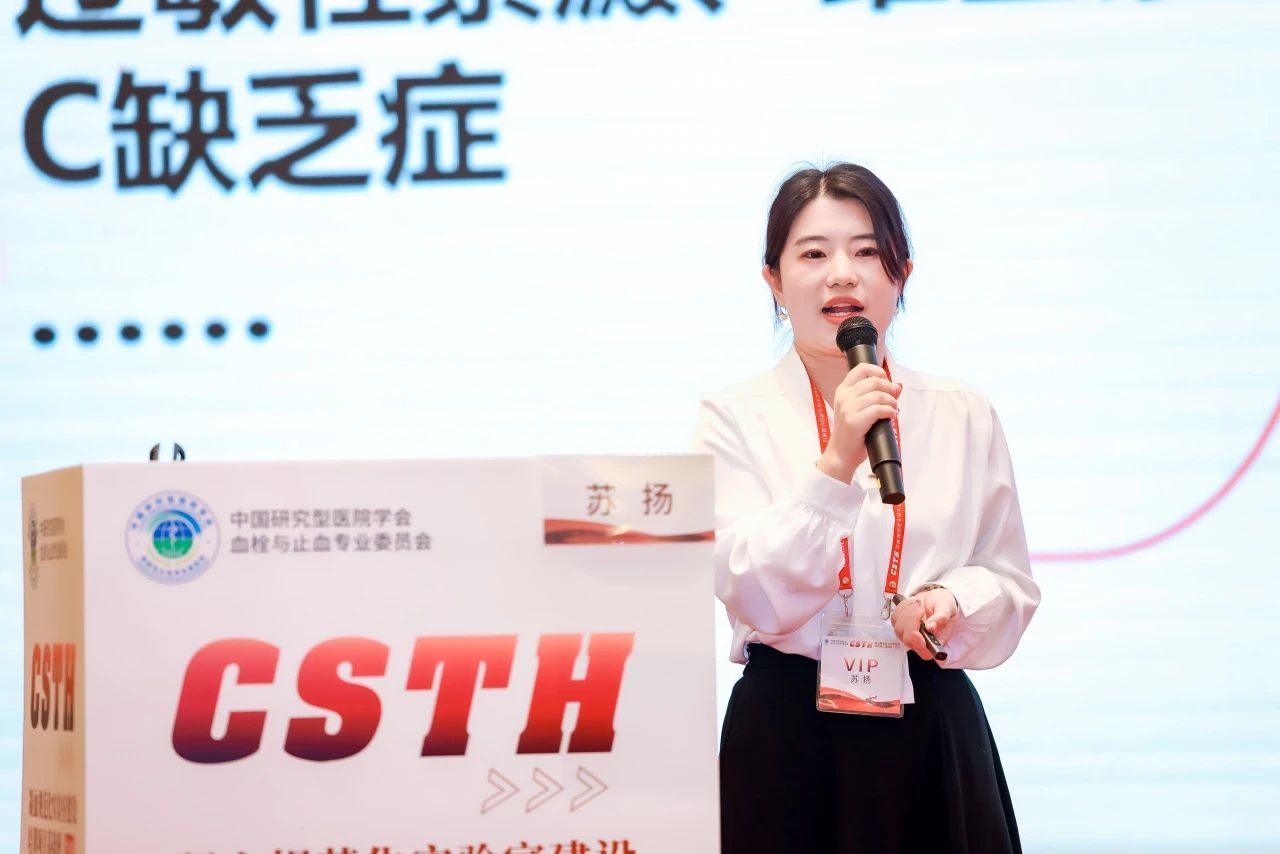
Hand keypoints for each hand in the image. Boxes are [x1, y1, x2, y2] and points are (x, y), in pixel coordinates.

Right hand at [816, 363, 901, 483]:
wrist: (841, 454)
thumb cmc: (853, 432)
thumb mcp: (862, 409)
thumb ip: (878, 395)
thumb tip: (898, 385)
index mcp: (843, 390)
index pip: (862, 368)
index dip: (879, 372)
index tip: (887, 382)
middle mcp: (843, 396)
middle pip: (874, 381)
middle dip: (890, 389)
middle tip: (894, 399)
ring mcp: (847, 408)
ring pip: (878, 395)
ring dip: (892, 402)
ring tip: (893, 409)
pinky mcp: (854, 421)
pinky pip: (879, 409)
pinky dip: (890, 411)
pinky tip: (891, 416)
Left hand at [890, 587, 958, 660]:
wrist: (934, 598)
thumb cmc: (943, 605)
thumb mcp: (947, 608)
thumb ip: (941, 618)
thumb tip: (931, 628)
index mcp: (936, 641)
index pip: (925, 653)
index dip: (919, 645)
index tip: (916, 633)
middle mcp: (922, 641)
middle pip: (908, 639)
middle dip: (912, 620)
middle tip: (921, 608)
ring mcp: (909, 634)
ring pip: (899, 628)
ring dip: (908, 612)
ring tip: (919, 604)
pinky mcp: (900, 625)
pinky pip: (895, 618)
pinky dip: (902, 608)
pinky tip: (912, 604)